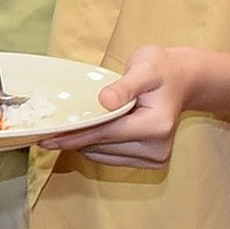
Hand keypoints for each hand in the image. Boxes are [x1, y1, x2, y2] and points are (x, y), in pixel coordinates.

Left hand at [44, 45, 200, 166]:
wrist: (183, 80)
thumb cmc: (162, 70)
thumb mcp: (145, 67)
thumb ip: (125, 86)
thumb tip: (105, 101)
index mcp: (156, 126)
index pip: (105, 134)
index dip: (74, 136)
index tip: (46, 138)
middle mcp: (157, 148)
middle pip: (102, 147)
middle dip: (74, 139)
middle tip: (46, 132)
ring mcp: (155, 158)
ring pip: (103, 156)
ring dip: (83, 144)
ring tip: (64, 130)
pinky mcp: (149, 161)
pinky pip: (110, 157)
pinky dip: (95, 146)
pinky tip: (84, 133)